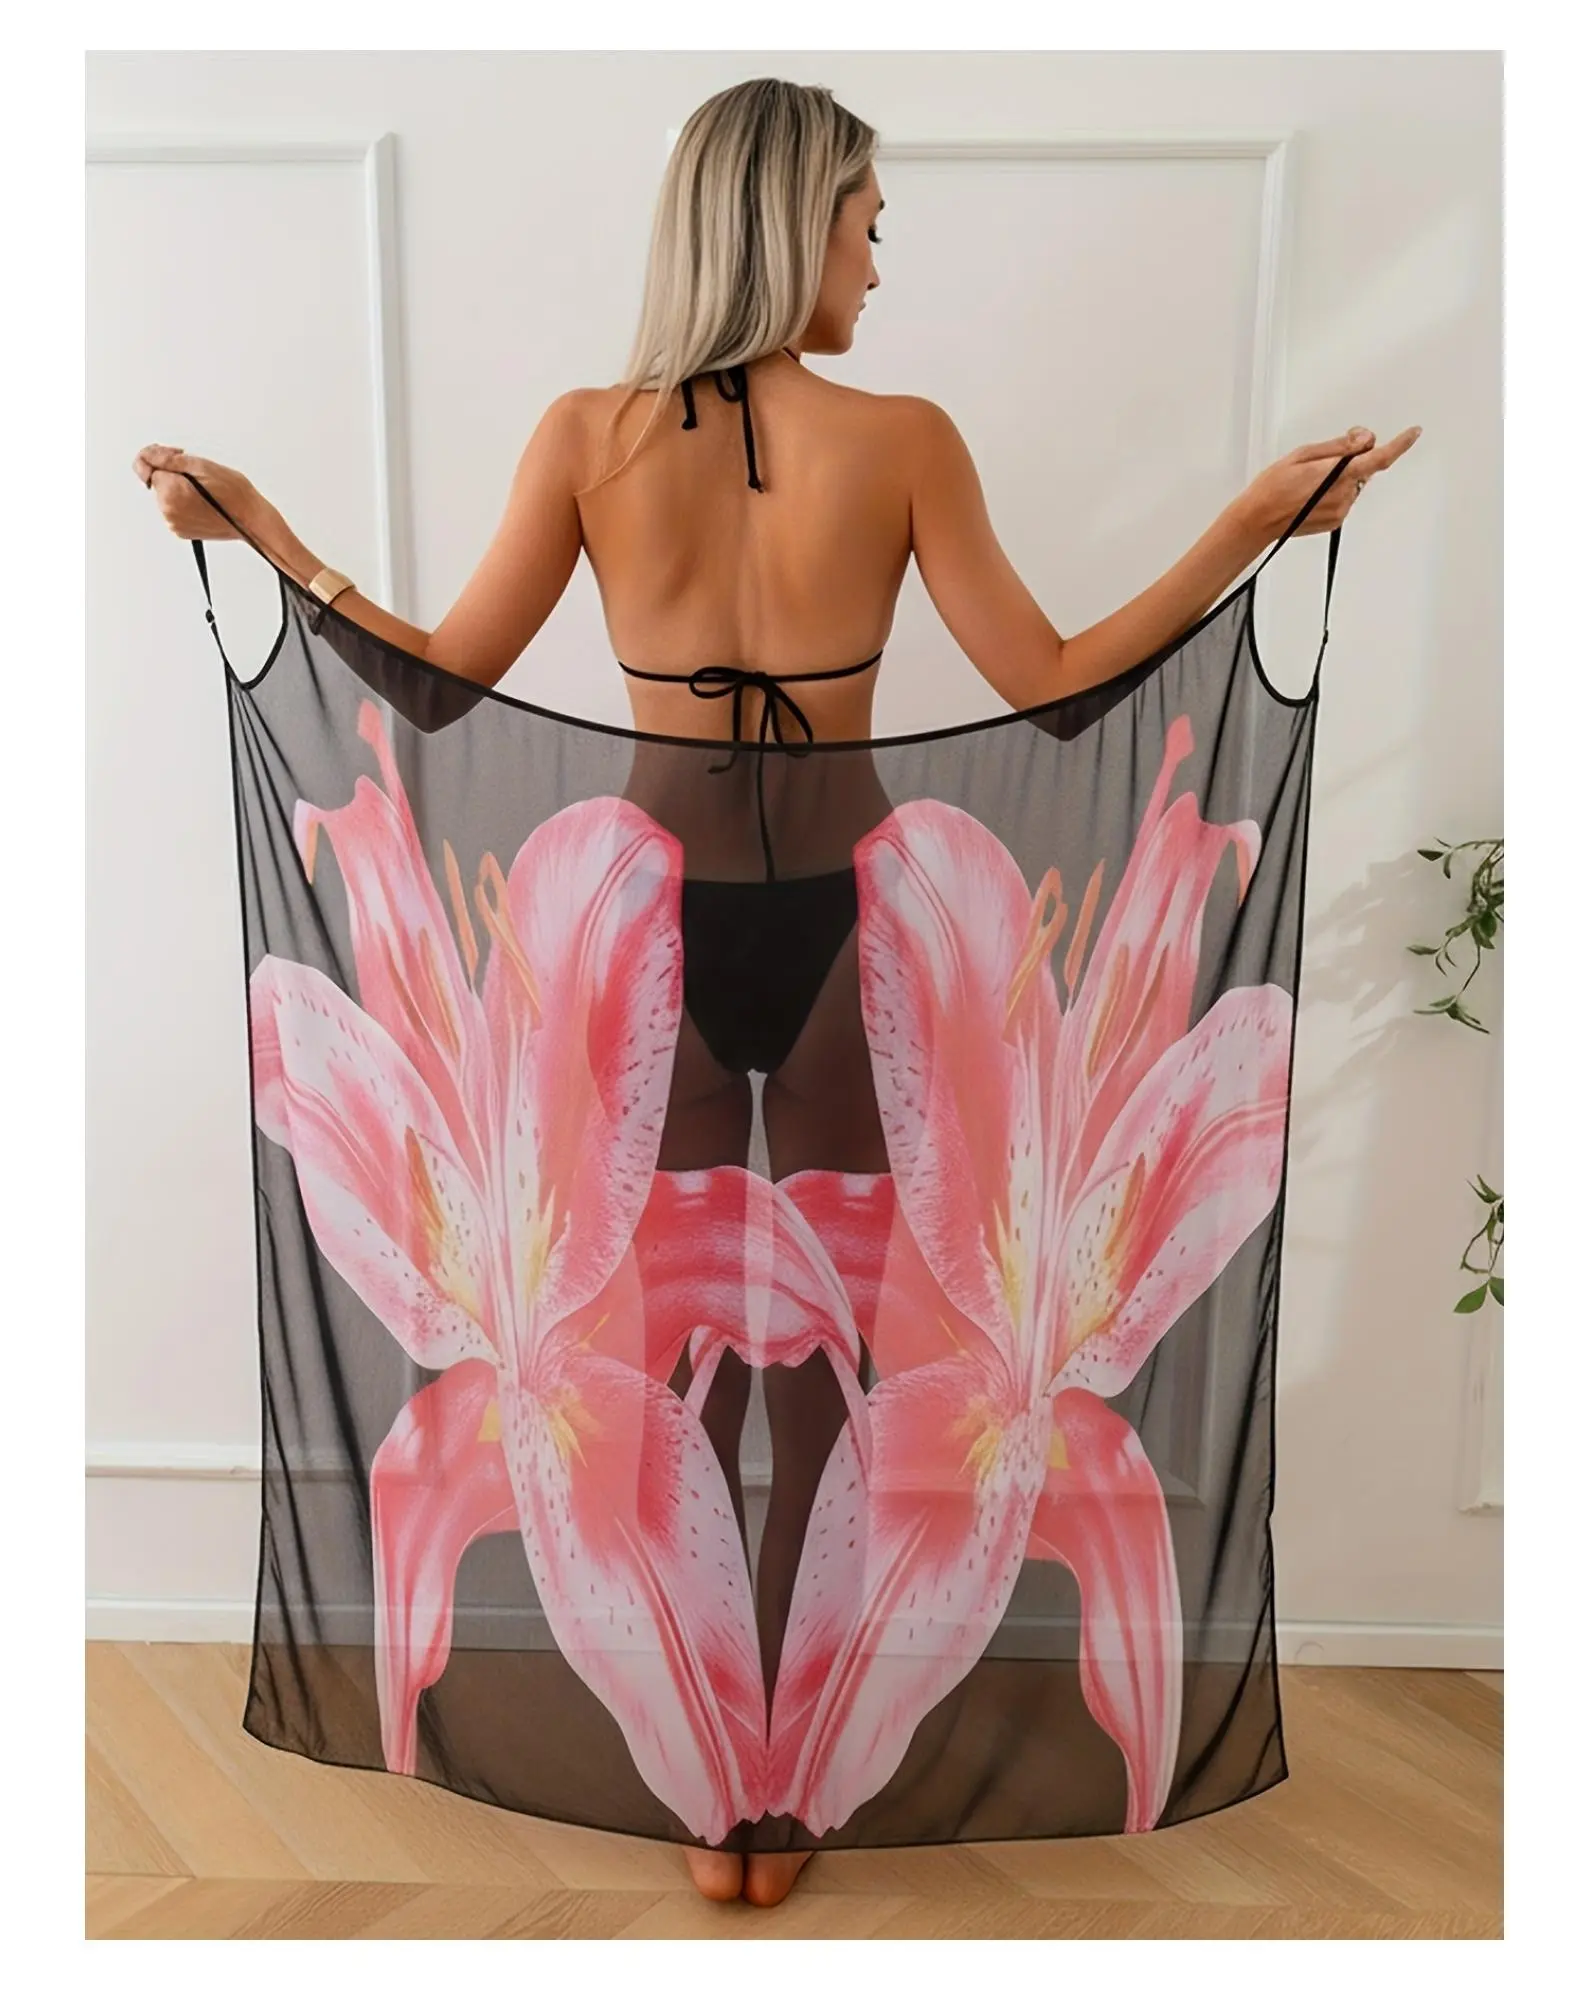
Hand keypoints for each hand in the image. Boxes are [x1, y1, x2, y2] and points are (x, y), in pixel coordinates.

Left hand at [132, 444, 266, 542]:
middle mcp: (168, 511)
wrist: (251, 520)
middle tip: (195, 470)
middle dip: (171, 472)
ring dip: (178, 487)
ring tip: (201, 486)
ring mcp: (174, 523)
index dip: (159, 456)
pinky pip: (174, 509)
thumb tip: (147, 455)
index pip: (145, 466)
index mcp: (171, 493)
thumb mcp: (202, 466)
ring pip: (166, 495)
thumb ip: (168, 459)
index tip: (174, 455)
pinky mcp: (181, 530)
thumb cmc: (234, 494)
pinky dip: (183, 501)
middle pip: (157, 481)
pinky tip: (201, 499)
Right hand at [1237, 425, 1422, 543]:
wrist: (1256, 520)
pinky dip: (1333, 492)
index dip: (1399, 444)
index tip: (1412, 433)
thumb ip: (1339, 446)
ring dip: (1340, 477)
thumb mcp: (1303, 454)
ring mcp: (1341, 511)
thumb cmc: (1273, 487)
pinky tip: (1310, 495)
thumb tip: (1364, 439)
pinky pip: (1344, 499)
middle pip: (1364, 469)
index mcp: (1338, 475)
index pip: (1379, 457)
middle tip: (1326, 457)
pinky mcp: (1335, 521)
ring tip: (1309, 482)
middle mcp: (1344, 495)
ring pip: (1353, 484)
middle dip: (1353, 459)